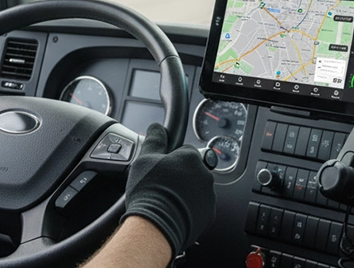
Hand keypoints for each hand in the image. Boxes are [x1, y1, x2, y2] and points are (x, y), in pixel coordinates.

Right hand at [121, 123, 215, 256]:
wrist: (156, 226)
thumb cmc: (150, 191)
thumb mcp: (145, 158)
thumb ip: (155, 139)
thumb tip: (157, 127)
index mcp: (191, 157)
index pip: (184, 150)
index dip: (170, 158)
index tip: (161, 167)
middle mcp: (204, 174)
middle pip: (191, 170)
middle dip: (179, 175)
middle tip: (162, 184)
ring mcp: (208, 196)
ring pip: (196, 189)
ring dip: (185, 192)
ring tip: (166, 200)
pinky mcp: (208, 215)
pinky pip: (198, 207)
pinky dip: (189, 209)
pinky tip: (173, 212)